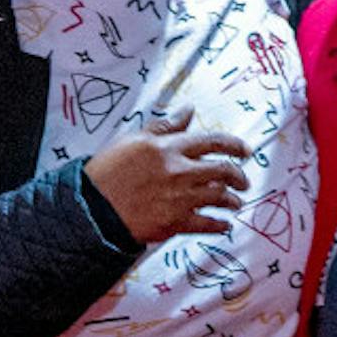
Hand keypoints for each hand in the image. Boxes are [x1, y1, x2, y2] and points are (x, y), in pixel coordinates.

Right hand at [82, 105, 251, 244]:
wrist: (91, 209)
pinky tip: (224, 225)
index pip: (213, 141)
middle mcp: (180, 172)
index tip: (245, 150)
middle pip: (223, 170)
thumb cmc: (107, 172)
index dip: (234, 145)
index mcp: (169, 148)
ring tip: (236, 203)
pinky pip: (207, 224)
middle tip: (244, 181)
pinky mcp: (175, 222)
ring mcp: (180, 198)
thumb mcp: (133, 140)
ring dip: (232, 201)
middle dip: (239, 176)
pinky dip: (219, 225)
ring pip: (220, 197)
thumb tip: (188, 111)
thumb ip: (165, 126)